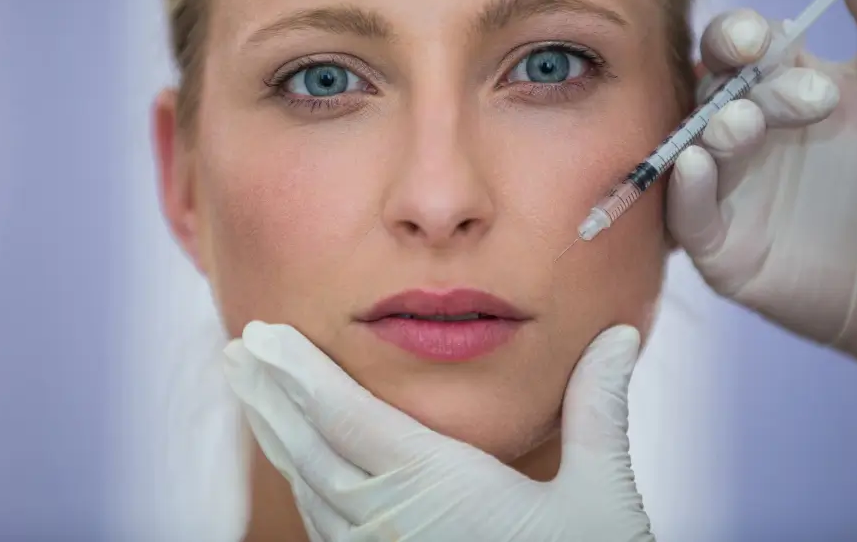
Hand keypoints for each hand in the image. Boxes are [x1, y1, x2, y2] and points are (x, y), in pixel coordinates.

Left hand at [223, 322, 652, 541]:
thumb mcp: (601, 497)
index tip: (263, 336)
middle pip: (310, 449)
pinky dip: (302, 484)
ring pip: (309, 490)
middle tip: (236, 351)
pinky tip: (298, 464)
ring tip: (253, 393)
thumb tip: (620, 334)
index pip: (348, 417)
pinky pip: (325, 528)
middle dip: (269, 395)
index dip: (300, 373)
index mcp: (438, 490)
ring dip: (276, 434)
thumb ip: (599, 410)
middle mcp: (393, 525)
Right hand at [667, 0, 856, 427]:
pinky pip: (689, 217)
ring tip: (740, 129)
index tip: (761, 38)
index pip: (734, 48)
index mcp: (780, 86)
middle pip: (709, 93)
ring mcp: (730, 189)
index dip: (737, 37)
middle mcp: (746, 133)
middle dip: (738, 88)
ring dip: (710, 132)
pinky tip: (693, 166)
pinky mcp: (724, 248)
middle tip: (800, 101)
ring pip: (692, 149)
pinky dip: (685, 191)